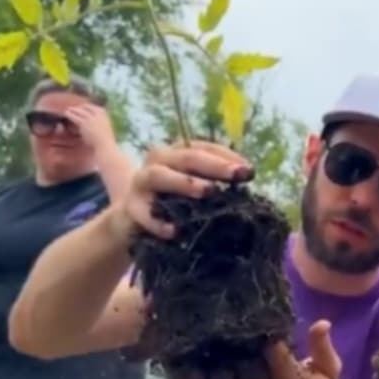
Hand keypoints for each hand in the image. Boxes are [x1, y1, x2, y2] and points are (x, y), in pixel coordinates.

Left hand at [65, 104, 116, 152]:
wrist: (105, 144)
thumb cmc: (104, 139)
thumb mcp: (103, 126)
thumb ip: (97, 121)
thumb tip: (89, 119)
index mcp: (103, 113)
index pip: (92, 107)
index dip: (85, 107)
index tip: (80, 109)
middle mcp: (97, 113)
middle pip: (85, 107)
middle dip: (78, 108)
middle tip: (72, 109)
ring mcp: (90, 118)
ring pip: (79, 111)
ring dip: (72, 110)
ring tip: (67, 111)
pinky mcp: (83, 123)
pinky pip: (74, 116)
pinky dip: (69, 114)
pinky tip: (65, 114)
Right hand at [111, 140, 252, 240]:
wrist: (131, 221)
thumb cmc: (172, 201)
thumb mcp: (194, 189)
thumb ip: (216, 182)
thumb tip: (247, 182)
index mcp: (177, 153)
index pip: (204, 147)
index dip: (227, 156)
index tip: (249, 171)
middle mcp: (158, 162)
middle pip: (186, 157)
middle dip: (214, 165)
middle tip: (238, 174)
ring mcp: (140, 183)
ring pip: (160, 176)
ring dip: (185, 182)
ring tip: (208, 192)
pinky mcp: (129, 208)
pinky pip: (143, 214)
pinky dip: (158, 222)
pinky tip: (176, 231)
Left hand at [179, 321, 343, 378]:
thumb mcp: (330, 372)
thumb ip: (322, 347)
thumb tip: (321, 321)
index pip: (274, 354)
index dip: (260, 333)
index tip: (247, 313)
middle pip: (242, 369)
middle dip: (227, 346)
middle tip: (209, 319)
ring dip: (203, 364)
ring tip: (186, 338)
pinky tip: (178, 370)